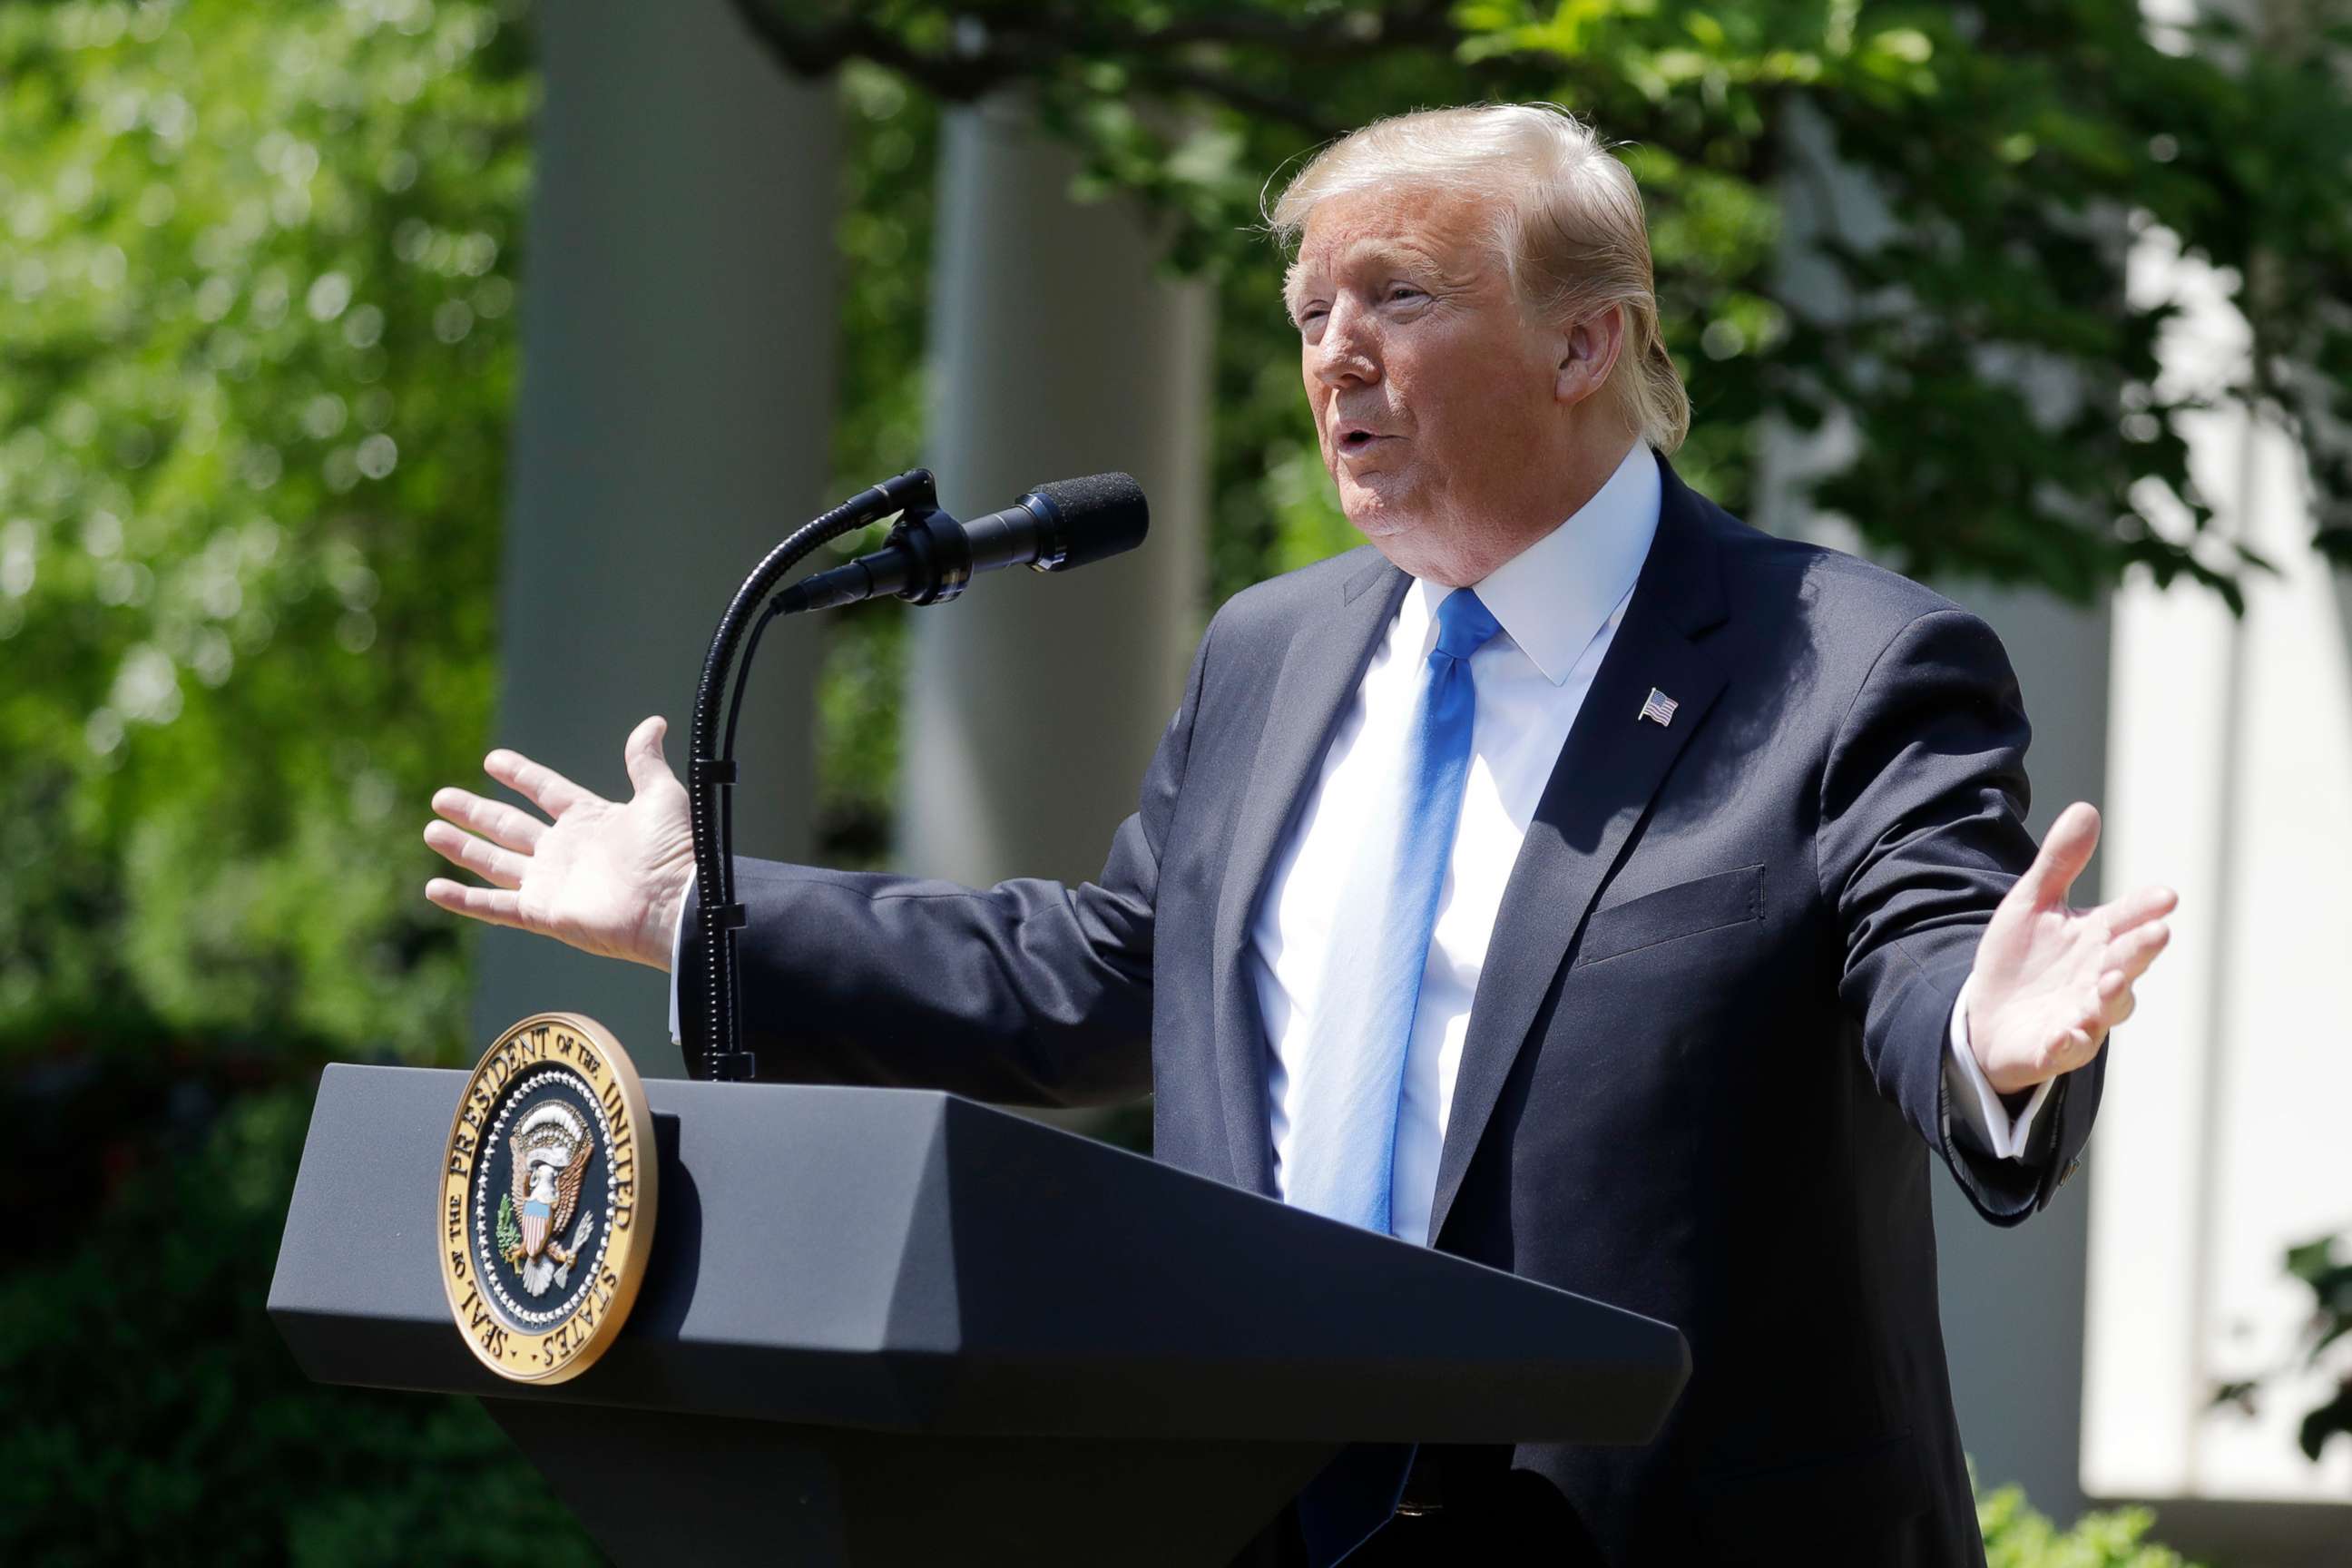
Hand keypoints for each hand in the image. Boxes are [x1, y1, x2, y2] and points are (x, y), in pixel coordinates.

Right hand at [423, 715, 694, 970]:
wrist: (677, 903)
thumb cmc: (675, 851)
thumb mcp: (661, 795)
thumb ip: (645, 761)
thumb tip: (653, 722)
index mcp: (590, 819)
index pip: (546, 791)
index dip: (520, 774)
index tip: (492, 759)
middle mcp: (566, 851)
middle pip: (510, 826)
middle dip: (475, 811)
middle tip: (440, 797)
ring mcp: (552, 883)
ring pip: (495, 863)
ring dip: (463, 847)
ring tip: (431, 829)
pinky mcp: (543, 913)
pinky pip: (495, 906)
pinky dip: (463, 900)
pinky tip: (434, 888)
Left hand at [1966, 801, 2175, 1094]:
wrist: (1987, 1016)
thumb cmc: (2021, 959)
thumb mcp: (2031, 904)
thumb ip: (2059, 862)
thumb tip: (2086, 808)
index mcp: (2098, 939)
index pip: (2129, 919)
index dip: (2146, 909)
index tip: (2165, 896)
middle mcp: (2100, 978)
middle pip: (2127, 963)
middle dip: (2140, 949)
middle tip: (2157, 933)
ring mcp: (2082, 1015)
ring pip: (2106, 1009)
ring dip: (2112, 996)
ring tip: (2111, 981)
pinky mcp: (2054, 1047)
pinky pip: (2066, 1048)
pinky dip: (2069, 1042)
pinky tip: (2067, 1033)